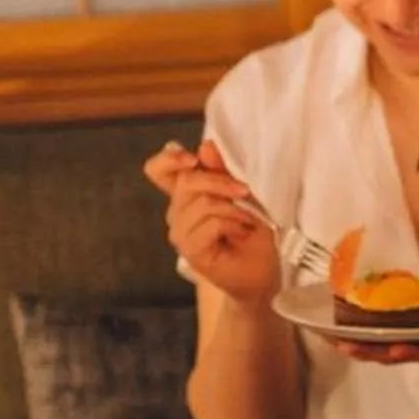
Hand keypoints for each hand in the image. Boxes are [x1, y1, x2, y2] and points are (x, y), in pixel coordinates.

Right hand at [145, 138, 279, 303]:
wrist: (260, 272)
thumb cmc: (252, 234)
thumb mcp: (242, 195)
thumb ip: (222, 171)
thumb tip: (206, 145)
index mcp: (185, 195)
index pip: (158, 171)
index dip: (169, 159)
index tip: (192, 158)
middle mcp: (177, 212)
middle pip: (187, 181)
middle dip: (220, 182)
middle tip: (244, 192)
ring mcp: (181, 233)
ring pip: (202, 203)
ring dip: (233, 209)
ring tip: (247, 220)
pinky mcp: (190, 250)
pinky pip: (211, 224)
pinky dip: (233, 224)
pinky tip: (241, 233)